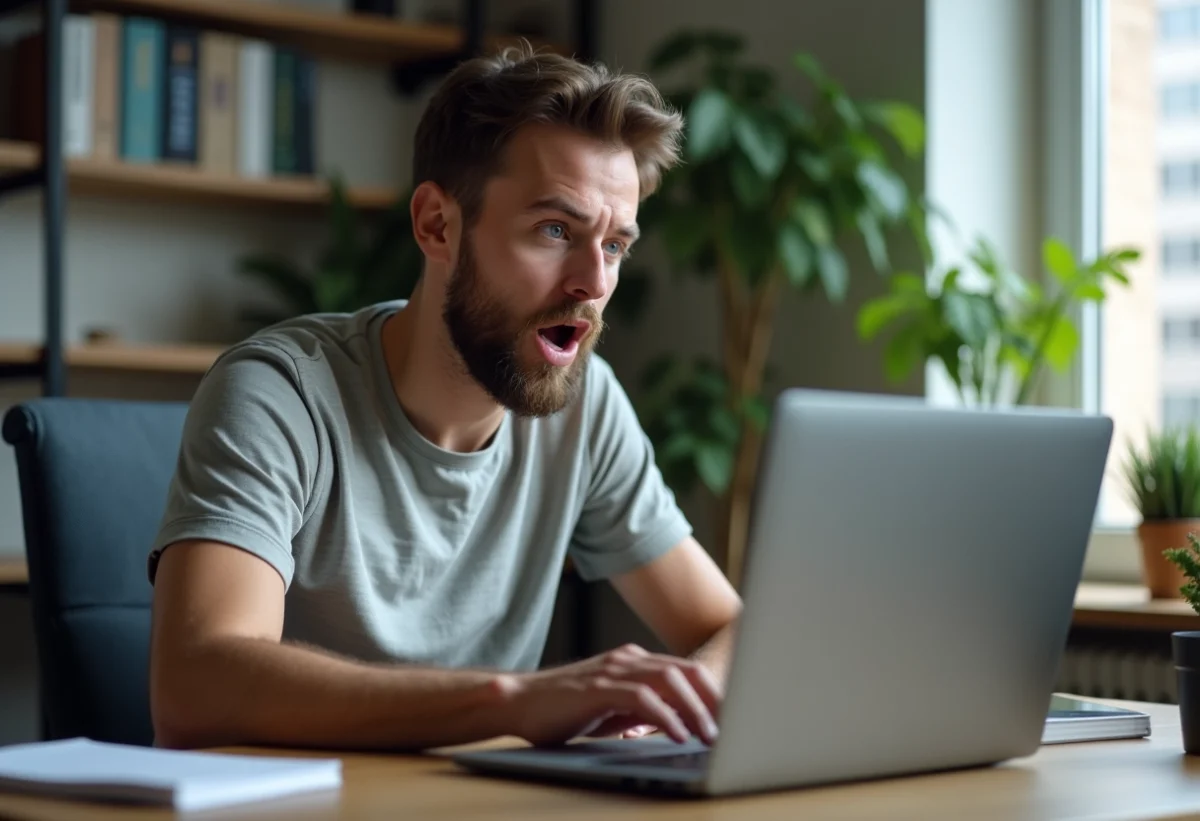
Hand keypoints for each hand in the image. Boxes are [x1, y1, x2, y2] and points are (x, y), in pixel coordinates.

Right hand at [498, 643, 721, 747]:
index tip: (733, 717)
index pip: (685, 670)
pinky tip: (677, 735)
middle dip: (713, 699)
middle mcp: (627, 659)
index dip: (713, 692)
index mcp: (633, 661)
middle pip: (685, 671)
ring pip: (669, 681)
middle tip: (733, 727)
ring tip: (710, 735)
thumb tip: (679, 723)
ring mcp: (612, 670)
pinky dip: (665, 716)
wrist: (518, 701)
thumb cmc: (563, 709)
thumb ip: (642, 710)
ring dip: (695, 709)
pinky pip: (642, 698)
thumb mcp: (612, 709)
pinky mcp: (598, 688)